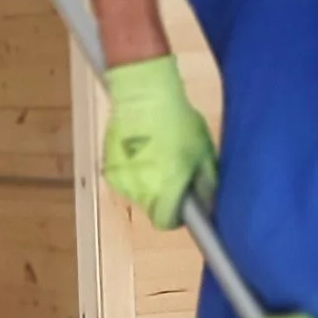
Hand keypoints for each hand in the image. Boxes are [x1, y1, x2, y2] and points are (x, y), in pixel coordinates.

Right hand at [101, 56, 216, 229]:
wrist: (143, 95)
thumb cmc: (178, 121)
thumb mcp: (203, 151)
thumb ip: (208, 183)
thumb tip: (209, 205)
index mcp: (166, 189)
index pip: (167, 223)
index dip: (177, 216)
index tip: (184, 201)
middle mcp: (140, 190)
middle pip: (152, 208)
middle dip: (163, 196)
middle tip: (172, 170)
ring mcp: (121, 179)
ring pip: (137, 193)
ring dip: (147, 183)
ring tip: (156, 155)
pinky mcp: (108, 167)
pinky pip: (125, 178)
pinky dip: (133, 171)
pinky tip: (140, 149)